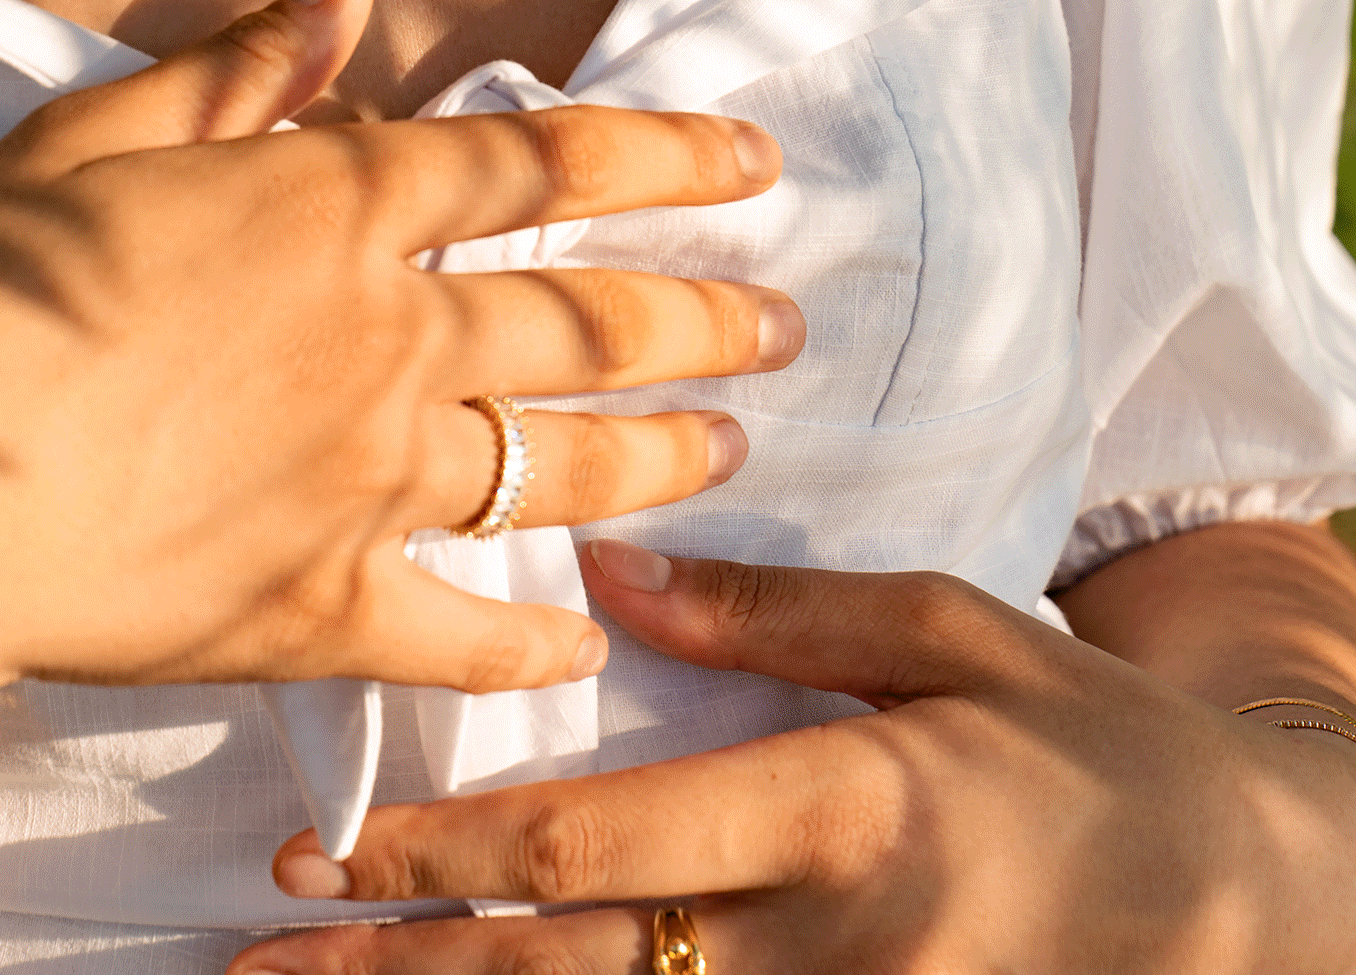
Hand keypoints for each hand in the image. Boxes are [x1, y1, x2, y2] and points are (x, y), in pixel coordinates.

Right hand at [0, 0, 799, 790]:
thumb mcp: (89, 136)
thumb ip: (233, 67)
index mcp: (330, 208)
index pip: (539, 166)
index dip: (663, 156)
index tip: (760, 160)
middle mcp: (381, 339)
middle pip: (584, 321)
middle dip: (701, 315)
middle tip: (786, 321)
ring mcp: (361, 484)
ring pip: (554, 467)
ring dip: (659, 455)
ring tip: (734, 448)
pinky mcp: (314, 612)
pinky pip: (456, 631)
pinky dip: (528, 641)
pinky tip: (585, 645)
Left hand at [235, 544, 1355, 973]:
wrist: (1231, 894)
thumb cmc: (1081, 737)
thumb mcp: (948, 630)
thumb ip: (775, 609)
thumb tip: (605, 567)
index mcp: (843, 814)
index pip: (606, 856)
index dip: (453, 861)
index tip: (334, 845)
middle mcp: (826, 954)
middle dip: (407, 970)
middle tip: (268, 958)